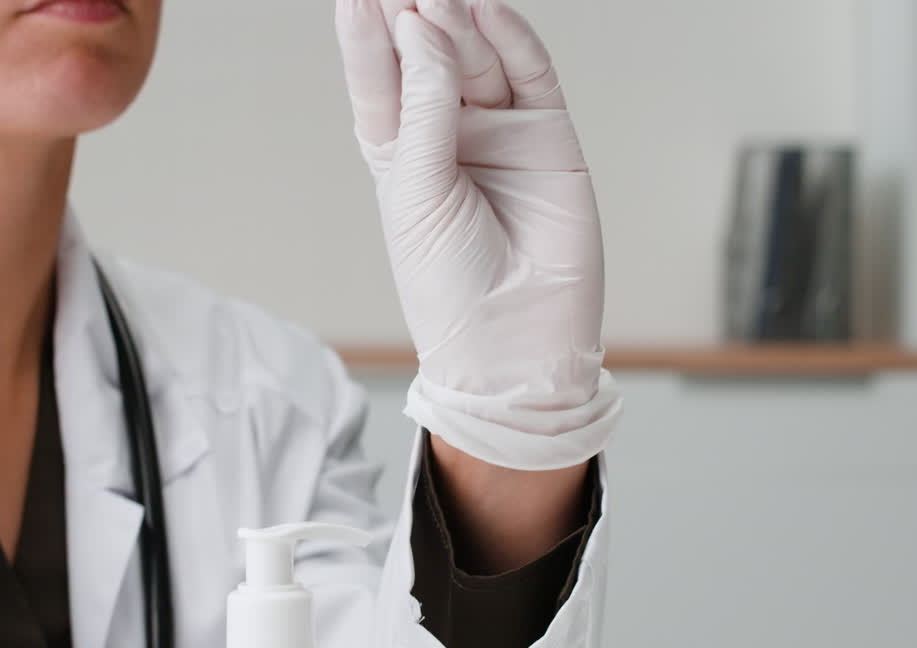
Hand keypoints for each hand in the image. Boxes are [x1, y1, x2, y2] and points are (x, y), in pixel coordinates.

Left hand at [335, 0, 620, 471]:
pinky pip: (530, 75)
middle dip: (414, 15)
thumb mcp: (416, 194)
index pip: (379, 80)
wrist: (516, 345)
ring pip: (477, 57)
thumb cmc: (450, 287)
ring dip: (457, 21)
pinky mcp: (550, 138)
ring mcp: (502, 133)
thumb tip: (424, 28)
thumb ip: (424, 109)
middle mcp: (450, 135)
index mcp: (401, 154)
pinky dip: (511, 39)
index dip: (366, 35)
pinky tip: (487, 8)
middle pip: (429, 56)